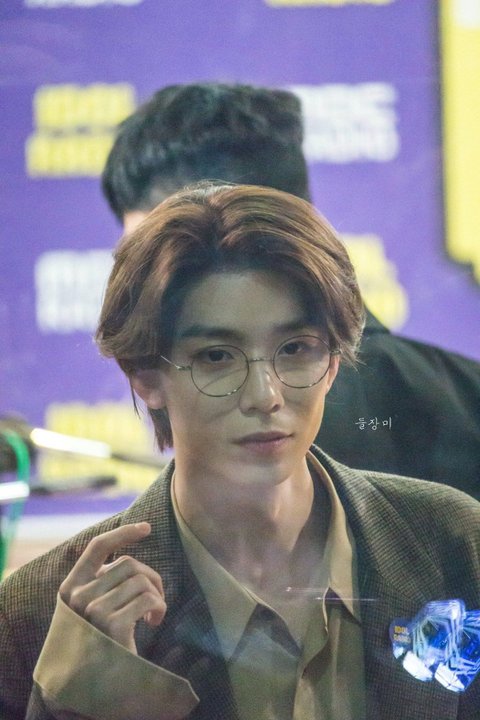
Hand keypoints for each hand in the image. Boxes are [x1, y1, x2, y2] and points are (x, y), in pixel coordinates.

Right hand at [59, 522, 165, 653]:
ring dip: (156, 595)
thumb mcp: (92, 605)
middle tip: (155, 598)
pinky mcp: (111, 624)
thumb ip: (102, 579)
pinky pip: (148, 599)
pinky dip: (159, 608)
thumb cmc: (101, 638)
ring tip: (153, 613)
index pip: (98, 547)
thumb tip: (128, 542)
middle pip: (128, 564)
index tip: (146, 527)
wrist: (97, 682)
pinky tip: (154, 622)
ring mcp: (93, 610)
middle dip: (150, 577)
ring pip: (141, 580)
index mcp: (70, 586)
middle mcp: (78, 596)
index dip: (122, 533)